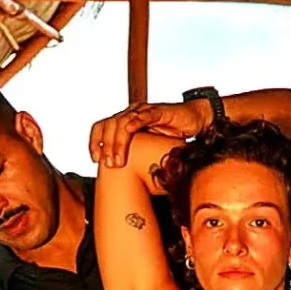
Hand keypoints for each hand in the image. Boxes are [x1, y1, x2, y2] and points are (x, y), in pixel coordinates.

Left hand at [89, 100, 209, 168]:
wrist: (196, 120)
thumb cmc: (173, 136)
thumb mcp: (150, 149)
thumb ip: (137, 156)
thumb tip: (124, 178)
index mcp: (126, 121)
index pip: (102, 126)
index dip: (95, 141)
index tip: (94, 159)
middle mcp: (132, 113)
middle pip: (109, 125)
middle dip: (106, 146)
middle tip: (109, 165)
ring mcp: (144, 111)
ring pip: (122, 123)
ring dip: (117, 143)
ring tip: (117, 160)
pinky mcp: (158, 111)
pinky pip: (142, 116)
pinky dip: (133, 125)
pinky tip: (128, 135)